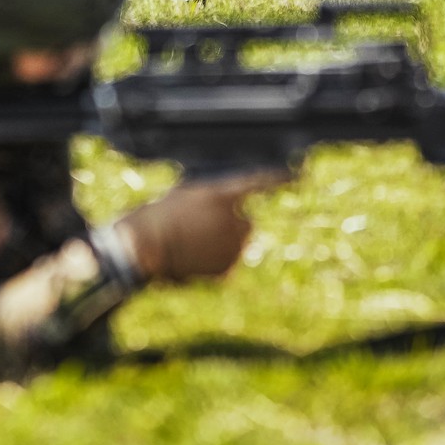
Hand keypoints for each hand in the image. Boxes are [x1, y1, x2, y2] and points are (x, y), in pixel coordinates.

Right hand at [112, 173, 284, 284]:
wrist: (145, 246)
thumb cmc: (160, 215)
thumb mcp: (187, 194)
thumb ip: (216, 197)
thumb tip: (232, 206)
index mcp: (223, 196)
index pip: (259, 183)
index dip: (280, 179)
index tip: (300, 176)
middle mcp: (234, 221)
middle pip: (246, 222)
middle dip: (232, 225)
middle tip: (201, 227)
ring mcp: (232, 247)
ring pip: (236, 244)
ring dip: (222, 243)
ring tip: (192, 243)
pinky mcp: (227, 269)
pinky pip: (228, 263)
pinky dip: (215, 261)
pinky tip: (193, 258)